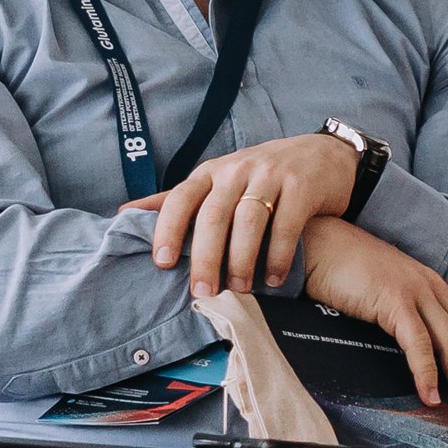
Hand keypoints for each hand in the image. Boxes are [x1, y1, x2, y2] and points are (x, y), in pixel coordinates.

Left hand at [126, 132, 360, 297]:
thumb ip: (178, 199)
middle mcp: (237, 170)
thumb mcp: (218, 180)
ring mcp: (270, 175)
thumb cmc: (260, 175)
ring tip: (240, 289)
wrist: (323, 154)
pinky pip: (285, 224)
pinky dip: (277, 256)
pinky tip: (274, 279)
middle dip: (206, 257)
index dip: (169, 229)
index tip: (162, 264)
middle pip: (214, 214)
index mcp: (211, 172)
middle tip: (203, 293)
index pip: (181, 198)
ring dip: (241, 259)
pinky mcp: (301, 186)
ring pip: (249, 220)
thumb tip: (124, 213)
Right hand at [300, 215, 447, 419]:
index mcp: (435, 288)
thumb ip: (412, 317)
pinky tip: (430, 396)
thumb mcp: (391, 294)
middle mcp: (433, 288)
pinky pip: (417, 342)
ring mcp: (415, 292)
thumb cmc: (349, 272)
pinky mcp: (393, 300)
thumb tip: (426, 353)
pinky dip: (426, 372)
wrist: (321, 244)